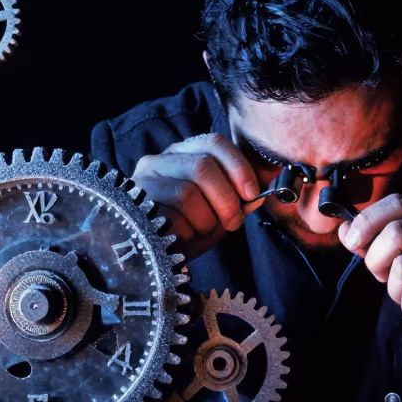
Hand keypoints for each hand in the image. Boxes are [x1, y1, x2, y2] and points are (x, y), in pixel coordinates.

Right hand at [131, 133, 264, 260]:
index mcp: (184, 154)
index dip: (239, 167)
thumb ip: (242, 196)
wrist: (154, 258)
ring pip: (187, 193)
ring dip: (205, 220)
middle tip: (232, 222)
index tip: (251, 193)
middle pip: (203, 166)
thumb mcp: (220, 212)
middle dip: (226, 199)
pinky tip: (182, 238)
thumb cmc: (188, 230)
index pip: (215, 143)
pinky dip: (186, 232)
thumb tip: (268, 181)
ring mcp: (143, 181)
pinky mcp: (133, 206)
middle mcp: (159, 160)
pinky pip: (170, 217)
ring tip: (201, 231)